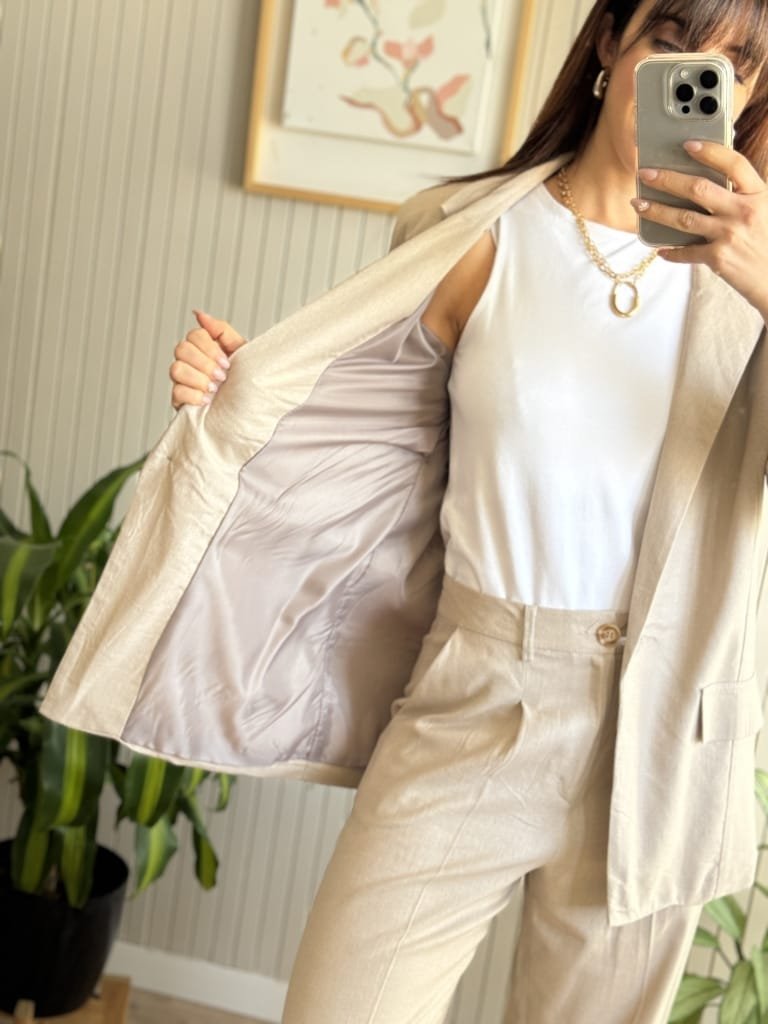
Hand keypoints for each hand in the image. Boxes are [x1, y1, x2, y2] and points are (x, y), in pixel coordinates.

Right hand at [169, 310, 245, 410]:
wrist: (251, 409)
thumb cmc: (247, 380)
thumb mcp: (241, 351)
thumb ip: (221, 330)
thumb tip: (199, 314)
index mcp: (204, 348)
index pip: (194, 335)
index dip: (210, 348)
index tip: (227, 363)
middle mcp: (190, 362)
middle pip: (181, 349)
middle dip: (205, 364)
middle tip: (222, 377)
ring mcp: (183, 381)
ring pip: (176, 369)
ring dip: (198, 379)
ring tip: (215, 389)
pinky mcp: (180, 401)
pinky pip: (176, 392)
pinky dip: (193, 396)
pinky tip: (207, 400)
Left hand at [631, 141, 767, 319]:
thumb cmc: (766, 241)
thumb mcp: (764, 211)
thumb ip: (741, 196)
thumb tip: (703, 184)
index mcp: (757, 194)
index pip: (734, 164)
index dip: (710, 151)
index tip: (687, 144)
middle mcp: (743, 211)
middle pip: (698, 189)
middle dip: (667, 179)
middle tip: (645, 174)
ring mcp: (729, 235)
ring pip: (684, 218)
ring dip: (657, 211)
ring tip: (639, 205)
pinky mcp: (718, 258)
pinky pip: (686, 252)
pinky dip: (671, 251)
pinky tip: (659, 248)